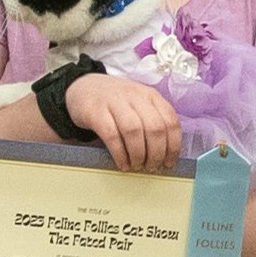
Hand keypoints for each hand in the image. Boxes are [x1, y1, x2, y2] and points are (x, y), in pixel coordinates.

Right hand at [65, 73, 182, 173]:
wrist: (82, 88)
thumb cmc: (114, 103)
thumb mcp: (138, 104)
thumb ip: (153, 120)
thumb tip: (165, 153)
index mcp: (151, 96)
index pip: (171, 121)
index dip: (173, 146)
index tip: (168, 163)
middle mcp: (135, 96)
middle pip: (155, 128)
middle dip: (156, 153)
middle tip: (151, 167)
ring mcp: (114, 102)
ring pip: (134, 131)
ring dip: (138, 154)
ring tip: (136, 166)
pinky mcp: (96, 111)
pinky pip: (111, 135)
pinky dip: (119, 153)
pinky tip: (122, 163)